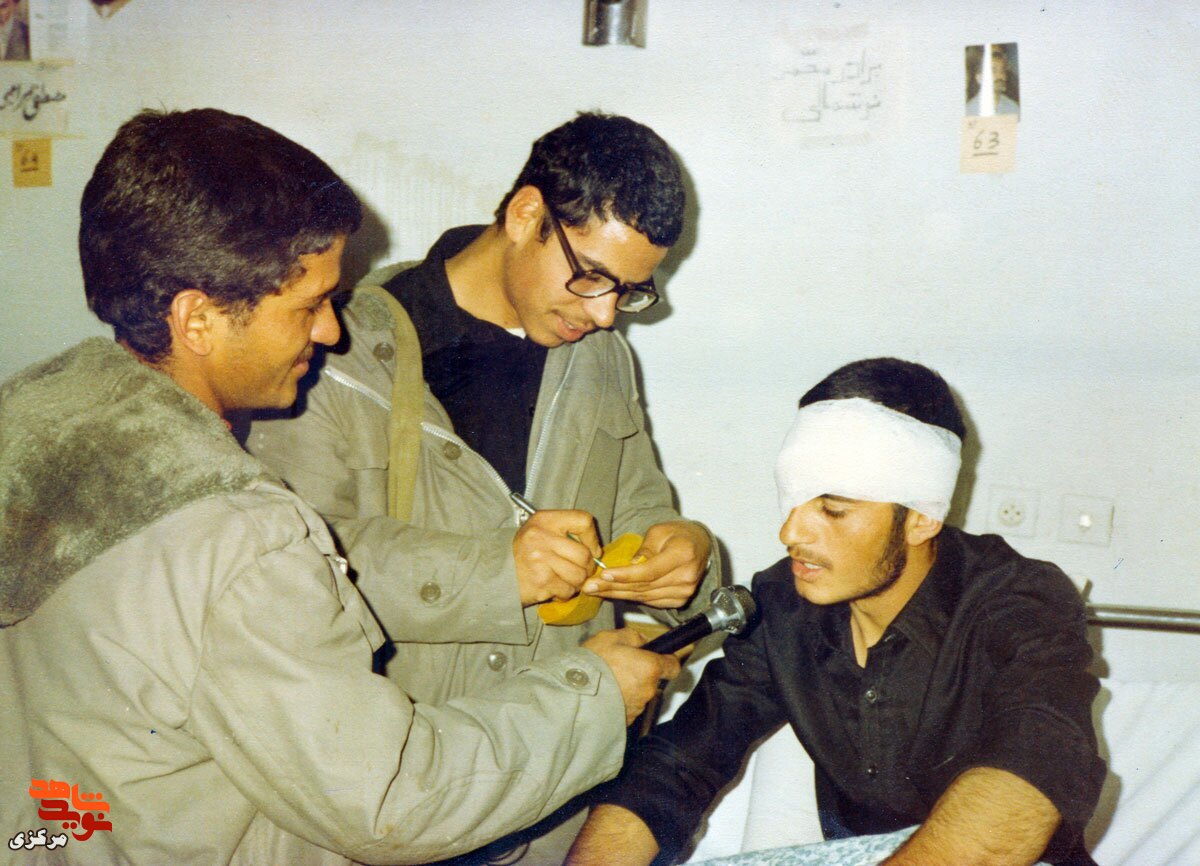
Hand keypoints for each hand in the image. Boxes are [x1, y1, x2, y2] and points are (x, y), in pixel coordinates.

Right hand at [513, 510, 601, 606]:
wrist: (494, 574)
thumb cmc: (523, 553)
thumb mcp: (539, 531)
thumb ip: (565, 533)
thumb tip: (596, 551)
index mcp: (544, 520)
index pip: (583, 521)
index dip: (592, 538)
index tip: (591, 549)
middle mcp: (541, 537)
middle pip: (584, 554)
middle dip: (586, 567)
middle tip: (578, 571)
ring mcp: (540, 560)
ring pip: (579, 575)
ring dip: (576, 582)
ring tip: (564, 580)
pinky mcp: (541, 581)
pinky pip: (567, 590)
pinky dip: (564, 593)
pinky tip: (554, 588)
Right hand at [581, 628, 680, 725]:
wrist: (575, 694)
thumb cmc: (593, 664)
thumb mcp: (611, 638)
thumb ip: (633, 637)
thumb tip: (642, 641)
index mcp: (650, 667)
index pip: (673, 666)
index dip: (667, 661)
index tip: (659, 657)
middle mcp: (648, 689)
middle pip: (652, 680)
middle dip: (640, 674)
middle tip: (620, 666)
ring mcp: (638, 707)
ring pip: (639, 694)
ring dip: (629, 688)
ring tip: (608, 681)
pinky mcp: (626, 720)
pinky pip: (627, 708)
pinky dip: (619, 701)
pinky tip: (604, 694)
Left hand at [584, 520, 710, 608]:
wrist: (699, 545)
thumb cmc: (677, 534)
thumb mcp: (659, 531)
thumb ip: (644, 549)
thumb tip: (630, 566)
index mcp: (683, 555)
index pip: (649, 571)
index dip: (625, 575)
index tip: (603, 574)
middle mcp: (686, 577)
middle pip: (644, 586)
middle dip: (613, 587)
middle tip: (589, 586)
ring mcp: (684, 591)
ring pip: (644, 596)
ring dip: (617, 594)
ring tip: (596, 590)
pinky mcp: (679, 600)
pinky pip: (650, 601)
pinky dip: (630, 597)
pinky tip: (613, 593)